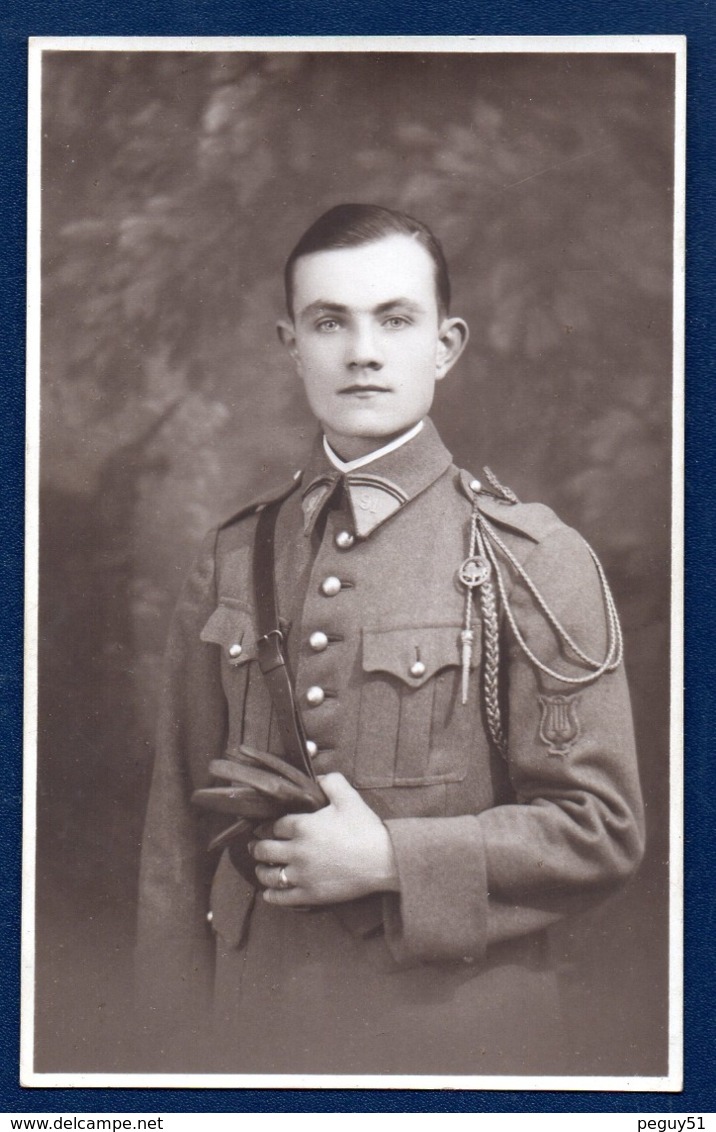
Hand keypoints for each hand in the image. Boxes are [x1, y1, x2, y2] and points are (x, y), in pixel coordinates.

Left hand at [251, 772, 399, 905]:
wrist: (384, 860)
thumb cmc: (366, 828)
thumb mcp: (349, 797)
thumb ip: (331, 782)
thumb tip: (317, 778)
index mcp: (303, 826)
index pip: (274, 826)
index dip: (268, 827)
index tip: (265, 828)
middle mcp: (297, 851)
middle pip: (265, 850)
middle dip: (257, 847)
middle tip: (256, 846)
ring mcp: (302, 875)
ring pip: (269, 875)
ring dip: (261, 871)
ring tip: (261, 868)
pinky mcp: (310, 894)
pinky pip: (282, 898)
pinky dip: (271, 895)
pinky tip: (268, 892)